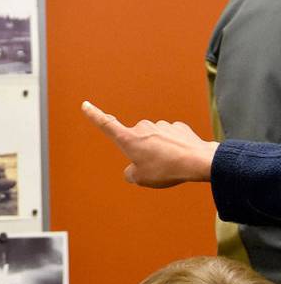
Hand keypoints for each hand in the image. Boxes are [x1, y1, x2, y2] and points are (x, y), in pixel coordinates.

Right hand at [81, 100, 217, 187]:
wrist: (197, 161)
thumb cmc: (166, 170)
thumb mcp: (141, 179)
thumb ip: (131, 174)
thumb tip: (132, 170)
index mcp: (128, 139)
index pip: (106, 124)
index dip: (94, 115)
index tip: (86, 105)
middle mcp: (142, 128)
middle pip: (137, 140)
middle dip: (142, 152)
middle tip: (155, 168)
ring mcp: (161, 126)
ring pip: (155, 139)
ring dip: (159, 150)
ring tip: (171, 164)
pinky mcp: (177, 128)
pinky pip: (171, 138)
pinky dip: (174, 147)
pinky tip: (182, 157)